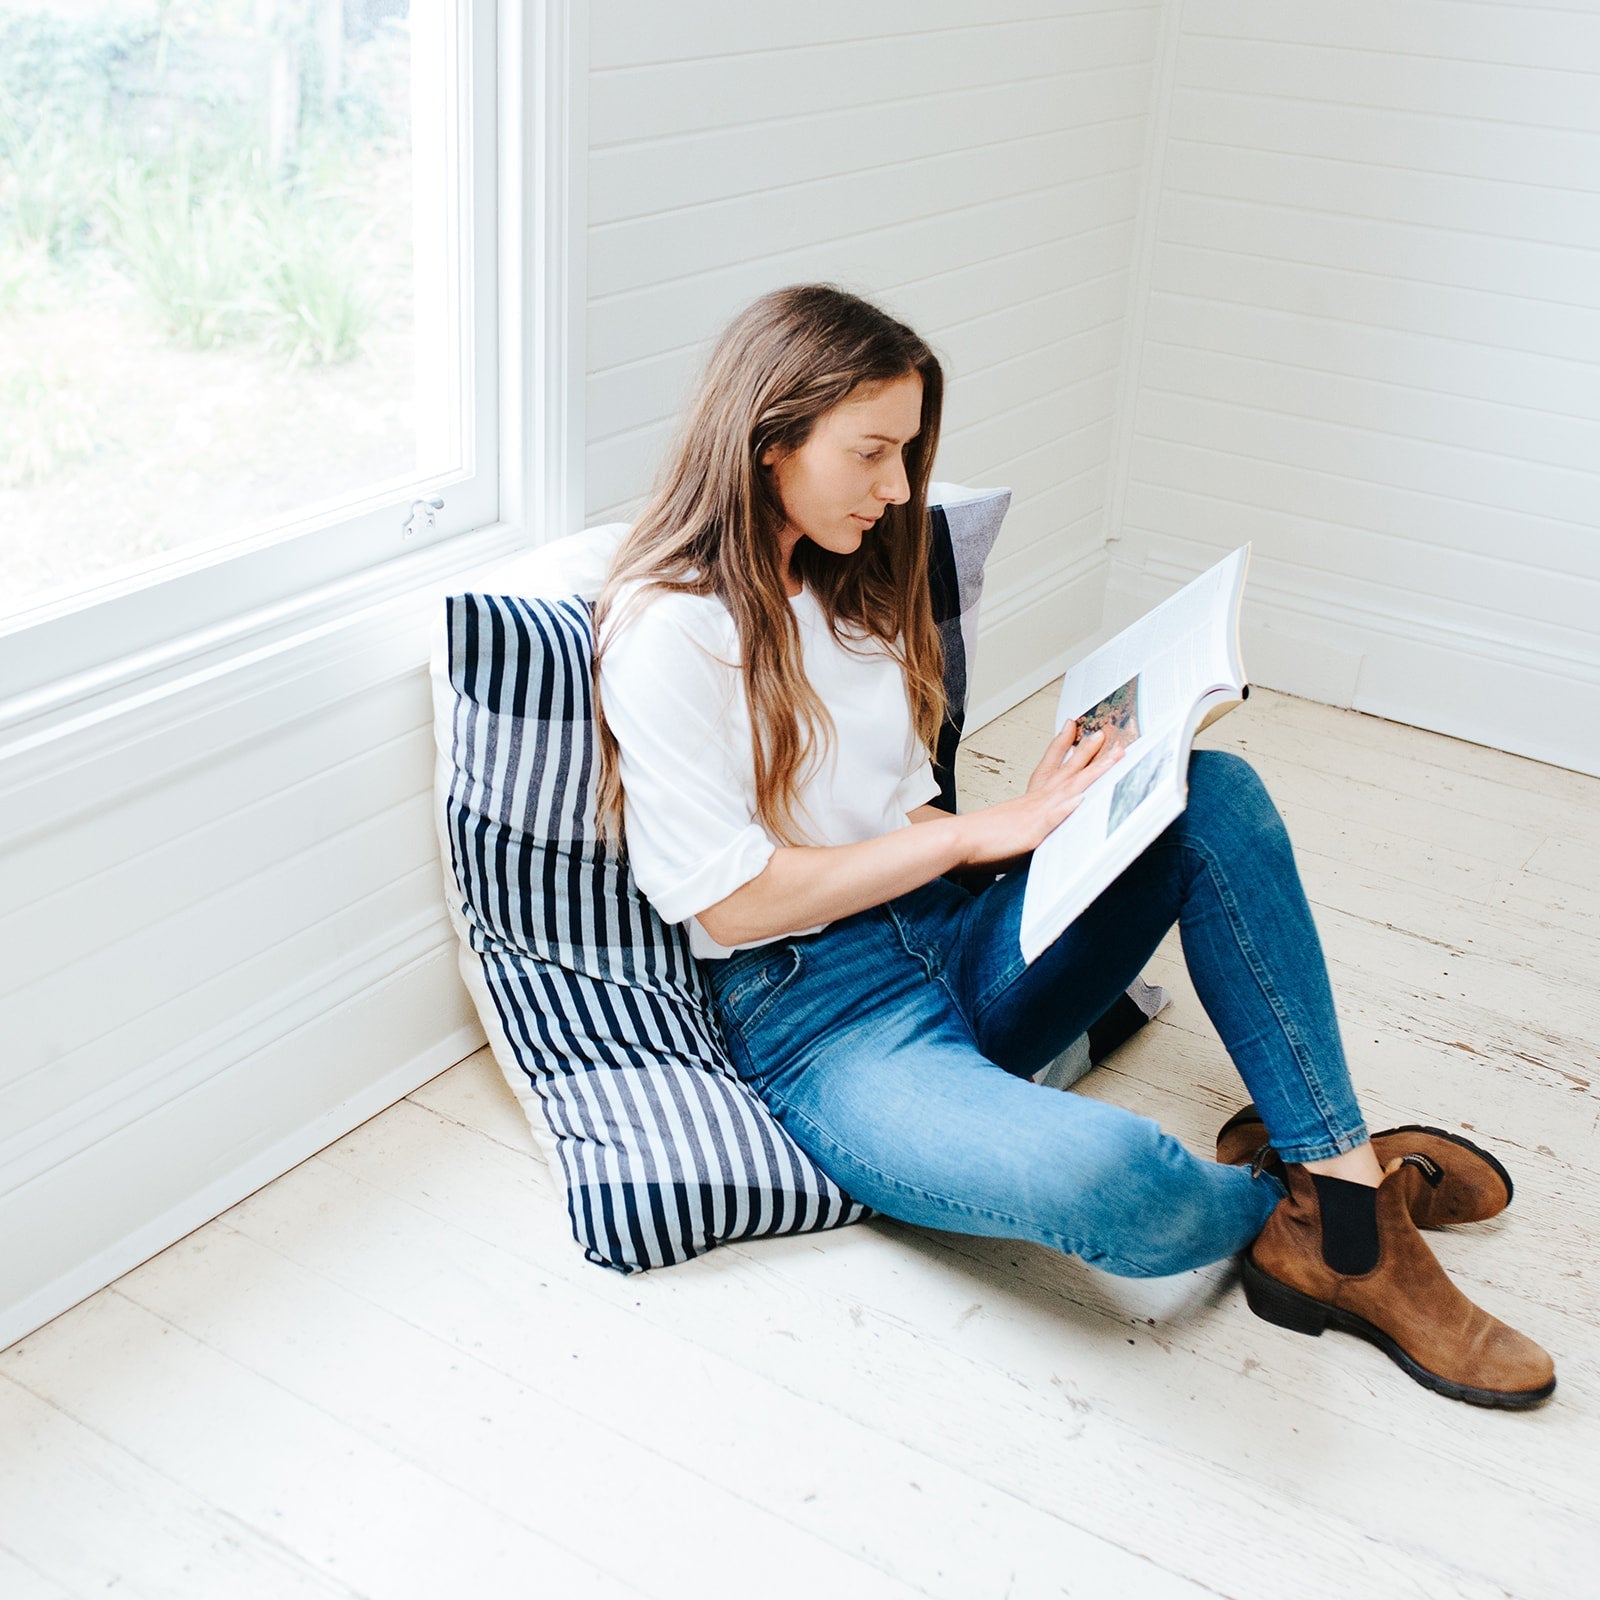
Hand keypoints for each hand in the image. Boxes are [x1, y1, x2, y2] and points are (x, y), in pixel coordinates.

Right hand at [953, 721, 1124, 867]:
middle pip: (1067, 771)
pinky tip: (1082, 799)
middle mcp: (1034, 801)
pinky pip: (1051, 819)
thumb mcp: (1007, 830)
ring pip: (1069, 788)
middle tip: (1105, 732)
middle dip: (1089, 751)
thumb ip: (1023, 825)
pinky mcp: (1030, 832)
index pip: (1050, 767)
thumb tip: (1027, 824)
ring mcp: (1034, 814)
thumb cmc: (978, 841)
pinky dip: (1066, 808)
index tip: (1073, 725)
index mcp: (1029, 801)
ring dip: (1092, 772)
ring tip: (1113, 759)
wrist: (953, 842)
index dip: (1063, 744)